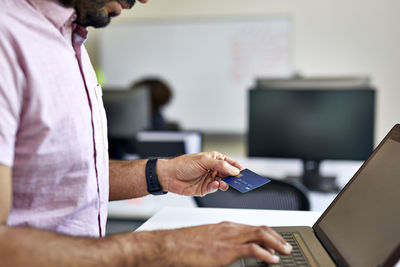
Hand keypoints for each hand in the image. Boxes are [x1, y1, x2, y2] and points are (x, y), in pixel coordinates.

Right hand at [131, 222, 291, 265]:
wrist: (172, 244)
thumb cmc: (186, 243)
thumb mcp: (208, 239)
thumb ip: (221, 243)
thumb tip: (230, 251)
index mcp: (226, 226)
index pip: (253, 226)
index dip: (268, 233)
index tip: (275, 239)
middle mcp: (230, 229)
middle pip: (260, 228)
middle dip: (276, 237)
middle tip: (286, 245)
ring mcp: (229, 238)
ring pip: (260, 235)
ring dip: (276, 243)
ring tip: (285, 251)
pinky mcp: (226, 250)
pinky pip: (252, 249)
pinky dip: (266, 254)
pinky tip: (272, 259)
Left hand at [158, 151, 242, 195]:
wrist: (169, 175)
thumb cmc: (184, 164)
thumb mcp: (204, 161)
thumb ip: (220, 165)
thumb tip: (234, 170)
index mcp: (214, 159)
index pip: (230, 163)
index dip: (238, 167)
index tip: (245, 172)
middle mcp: (213, 169)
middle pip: (229, 174)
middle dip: (234, 177)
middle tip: (240, 181)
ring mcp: (209, 179)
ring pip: (224, 182)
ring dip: (226, 183)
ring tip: (226, 184)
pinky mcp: (205, 189)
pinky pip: (215, 188)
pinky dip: (216, 187)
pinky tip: (215, 185)